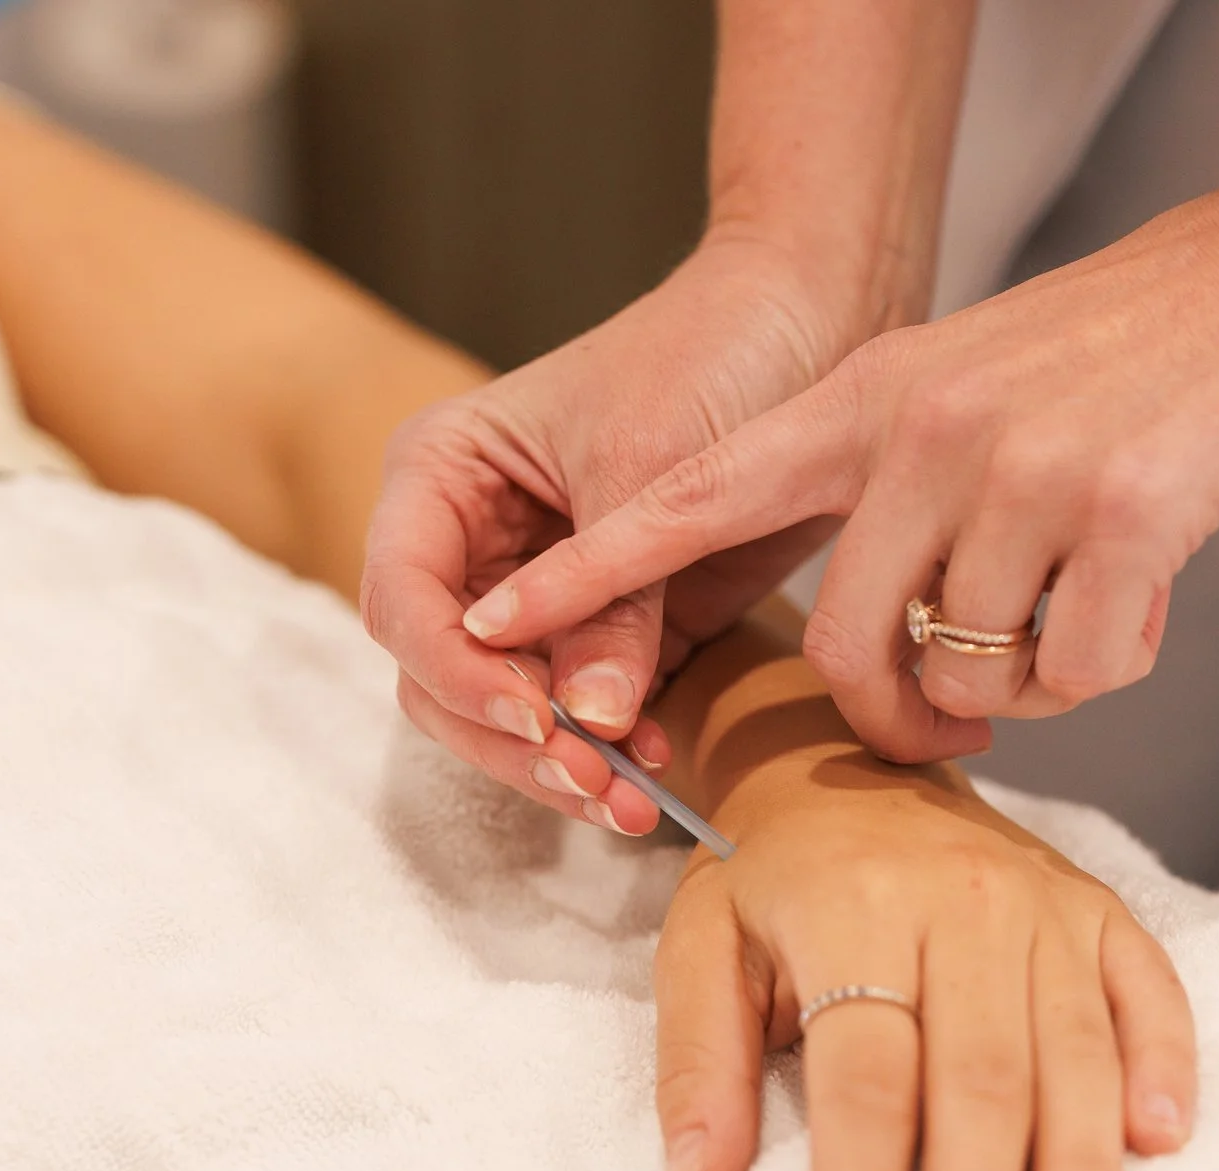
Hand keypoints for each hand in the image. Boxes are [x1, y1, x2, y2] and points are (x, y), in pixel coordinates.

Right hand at [358, 234, 870, 829]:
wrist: (815, 324)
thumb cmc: (712, 351)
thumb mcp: (648, 468)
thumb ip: (613, 600)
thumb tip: (590, 719)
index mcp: (442, 476)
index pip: (404, 600)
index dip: (455, 672)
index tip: (532, 719)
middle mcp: (473, 543)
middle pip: (441, 677)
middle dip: (509, 738)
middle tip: (588, 780)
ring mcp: (539, 594)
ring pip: (507, 711)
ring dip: (558, 762)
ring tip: (628, 798)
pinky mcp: (608, 627)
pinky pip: (584, 712)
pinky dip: (610, 749)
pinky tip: (653, 767)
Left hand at [455, 142, 1218, 762]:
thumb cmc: (1143, 362)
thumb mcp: (976, 392)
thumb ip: (895, 494)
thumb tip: (881, 647)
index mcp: (872, 398)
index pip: (695, 497)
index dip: (594, 573)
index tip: (492, 626)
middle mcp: (928, 426)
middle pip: (849, 648)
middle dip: (900, 716)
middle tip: (959, 715)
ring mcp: (1024, 464)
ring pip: (966, 674)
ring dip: (1022, 690)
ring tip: (1080, 613)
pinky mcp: (1128, 510)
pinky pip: (1076, 673)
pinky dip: (1109, 670)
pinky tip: (1142, 600)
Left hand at [654, 741, 1196, 1170]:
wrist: (839, 754)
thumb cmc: (766, 877)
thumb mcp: (698, 949)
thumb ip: (700, 1068)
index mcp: (850, 912)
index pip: (863, 1086)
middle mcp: (960, 904)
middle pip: (976, 1084)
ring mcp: (1043, 906)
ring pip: (1071, 1054)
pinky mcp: (1101, 909)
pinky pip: (1149, 991)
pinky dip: (1164, 1065)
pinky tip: (1162, 1147)